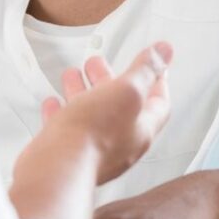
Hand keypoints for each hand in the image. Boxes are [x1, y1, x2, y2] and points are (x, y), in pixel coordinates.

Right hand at [41, 43, 171, 184]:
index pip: (158, 103)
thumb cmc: (94, 133)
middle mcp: (119, 143)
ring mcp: (92, 149)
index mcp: (141, 129)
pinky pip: (66, 128)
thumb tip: (165, 51)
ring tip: (72, 74)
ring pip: (90, 114)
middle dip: (108, 81)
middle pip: (119, 107)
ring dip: (82, 91)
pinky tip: (53, 102)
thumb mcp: (127, 91)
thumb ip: (145, 70)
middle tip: (98, 64)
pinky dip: (61, 111)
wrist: (59, 166)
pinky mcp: (67, 152)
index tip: (153, 66)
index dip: (157, 80)